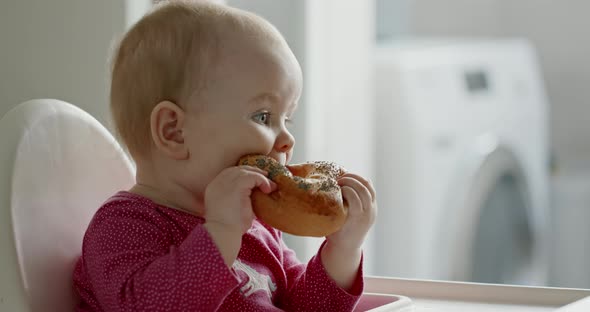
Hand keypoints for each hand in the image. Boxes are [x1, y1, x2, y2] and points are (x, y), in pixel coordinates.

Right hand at [204, 165, 276, 233]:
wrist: (223, 233)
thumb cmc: (229, 228)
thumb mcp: (232, 209)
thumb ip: (240, 199)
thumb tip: (256, 195)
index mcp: (214, 188)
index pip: (229, 174)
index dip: (243, 175)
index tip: (255, 180)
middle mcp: (218, 182)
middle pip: (237, 169)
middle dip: (252, 172)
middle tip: (265, 178)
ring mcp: (226, 182)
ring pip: (246, 171)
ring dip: (260, 177)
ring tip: (269, 186)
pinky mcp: (236, 185)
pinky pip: (253, 176)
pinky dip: (262, 181)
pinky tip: (268, 189)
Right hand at [321, 172, 376, 289]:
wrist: (348, 246)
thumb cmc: (334, 235)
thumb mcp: (329, 224)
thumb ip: (327, 210)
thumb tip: (313, 192)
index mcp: (357, 218)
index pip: (354, 197)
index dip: (345, 188)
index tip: (335, 186)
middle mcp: (368, 213)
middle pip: (363, 189)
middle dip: (350, 180)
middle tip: (338, 180)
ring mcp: (372, 208)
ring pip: (368, 186)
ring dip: (356, 178)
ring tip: (343, 177)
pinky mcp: (373, 205)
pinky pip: (370, 188)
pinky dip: (360, 181)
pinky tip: (349, 180)